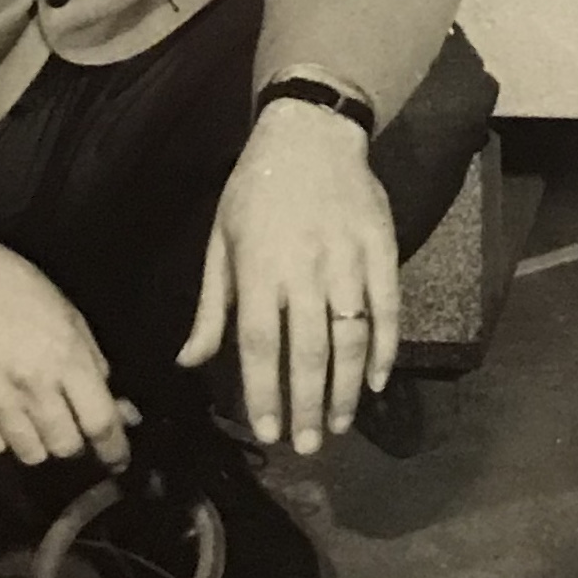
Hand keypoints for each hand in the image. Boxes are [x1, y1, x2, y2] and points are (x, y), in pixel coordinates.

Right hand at [0, 223, 134, 469]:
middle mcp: (31, 385)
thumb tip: (122, 411)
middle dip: (75, 441)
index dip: (114, 448)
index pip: (100, 422)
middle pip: (66, 447)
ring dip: (40, 443)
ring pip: (30, 454)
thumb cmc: (16, 289)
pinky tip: (2, 414)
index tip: (118, 459)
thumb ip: (95, 367)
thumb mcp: (70, 318)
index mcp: (65, 358)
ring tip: (34, 418)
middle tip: (69, 424)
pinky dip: (2, 438)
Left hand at [179, 99, 398, 455]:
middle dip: (306, 405)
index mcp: (258, 267)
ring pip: (351, 336)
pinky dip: (385, 347)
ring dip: (345, 387)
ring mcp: (347, 258)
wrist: (311, 132)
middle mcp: (304, 267)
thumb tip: (190, 362)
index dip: (263, 391)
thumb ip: (212, 306)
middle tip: (306, 446)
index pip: (258, 343)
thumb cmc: (257, 188)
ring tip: (337, 424)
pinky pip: (387, 307)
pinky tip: (377, 381)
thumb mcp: (221, 240)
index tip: (267, 432)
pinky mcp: (381, 248)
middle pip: (307, 350)